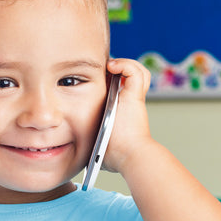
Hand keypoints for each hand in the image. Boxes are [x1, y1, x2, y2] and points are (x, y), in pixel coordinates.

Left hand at [102, 58, 152, 174]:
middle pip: (132, 78)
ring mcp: (134, 98)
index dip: (111, 83)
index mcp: (122, 112)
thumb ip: (93, 142)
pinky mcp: (135, 96)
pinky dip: (125, 65)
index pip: (120, 90)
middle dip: (118, 70)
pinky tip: (112, 67)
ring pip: (137, 72)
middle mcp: (130, 103)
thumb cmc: (113, 156)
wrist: (128, 156)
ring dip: (125, 65)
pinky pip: (134, 71)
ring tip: (110, 67)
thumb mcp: (99, 147)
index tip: (94, 82)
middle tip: (101, 70)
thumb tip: (83, 152)